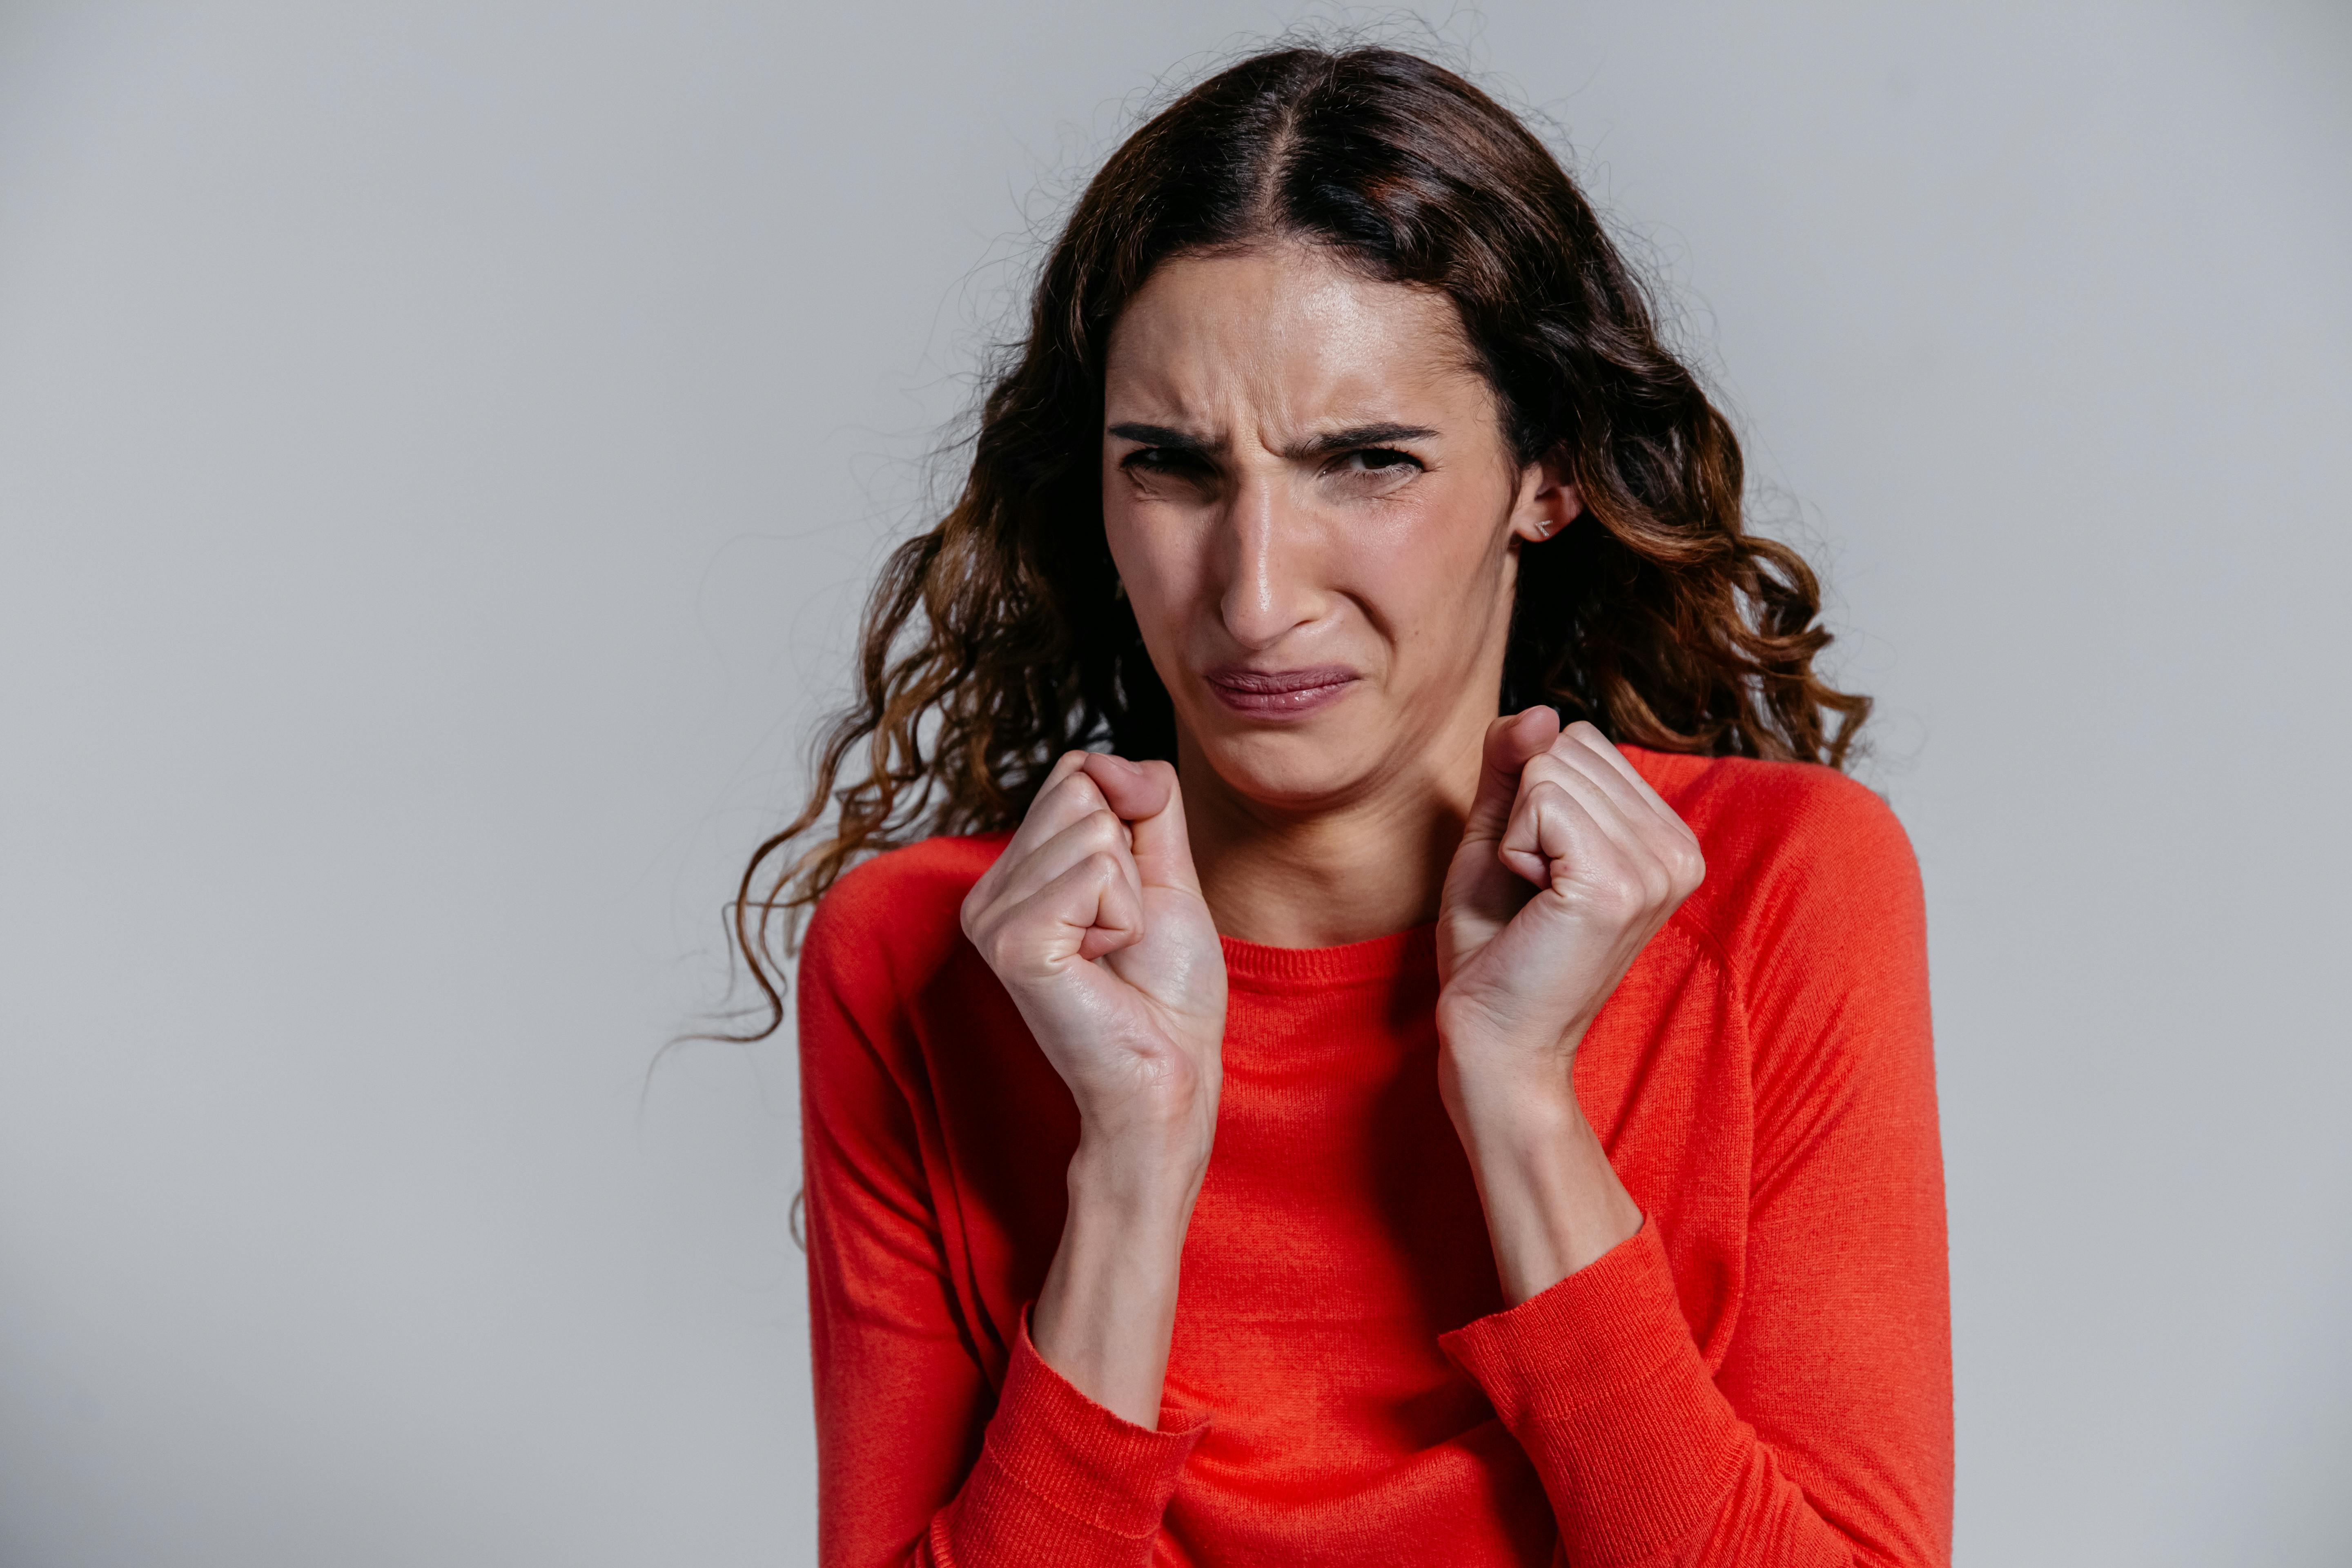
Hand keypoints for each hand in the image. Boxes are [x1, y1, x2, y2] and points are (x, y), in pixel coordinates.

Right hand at [960, 750, 1226, 1165]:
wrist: (1169, 1077)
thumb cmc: (1166, 991)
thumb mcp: (1166, 873)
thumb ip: (1145, 801)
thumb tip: (1108, 758)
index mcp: (1014, 873)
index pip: (1076, 773)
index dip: (1129, 826)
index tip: (1126, 903)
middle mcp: (987, 891)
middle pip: (1082, 791)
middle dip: (1130, 860)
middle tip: (1120, 934)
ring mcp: (991, 917)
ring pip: (1095, 830)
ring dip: (1131, 895)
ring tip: (1111, 953)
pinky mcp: (1010, 942)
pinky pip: (1096, 872)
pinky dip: (1124, 917)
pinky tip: (1102, 965)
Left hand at [1435, 710, 1704, 1106]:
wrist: (1495, 1041)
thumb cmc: (1495, 948)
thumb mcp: (1499, 835)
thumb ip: (1512, 765)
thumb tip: (1542, 707)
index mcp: (1664, 838)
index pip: (1579, 741)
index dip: (1531, 798)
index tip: (1538, 871)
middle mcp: (1678, 849)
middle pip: (1565, 748)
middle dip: (1521, 813)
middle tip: (1531, 892)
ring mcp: (1656, 868)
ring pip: (1548, 770)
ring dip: (1514, 835)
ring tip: (1534, 901)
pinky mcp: (1618, 884)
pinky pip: (1539, 802)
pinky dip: (1511, 850)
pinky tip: (1532, 904)